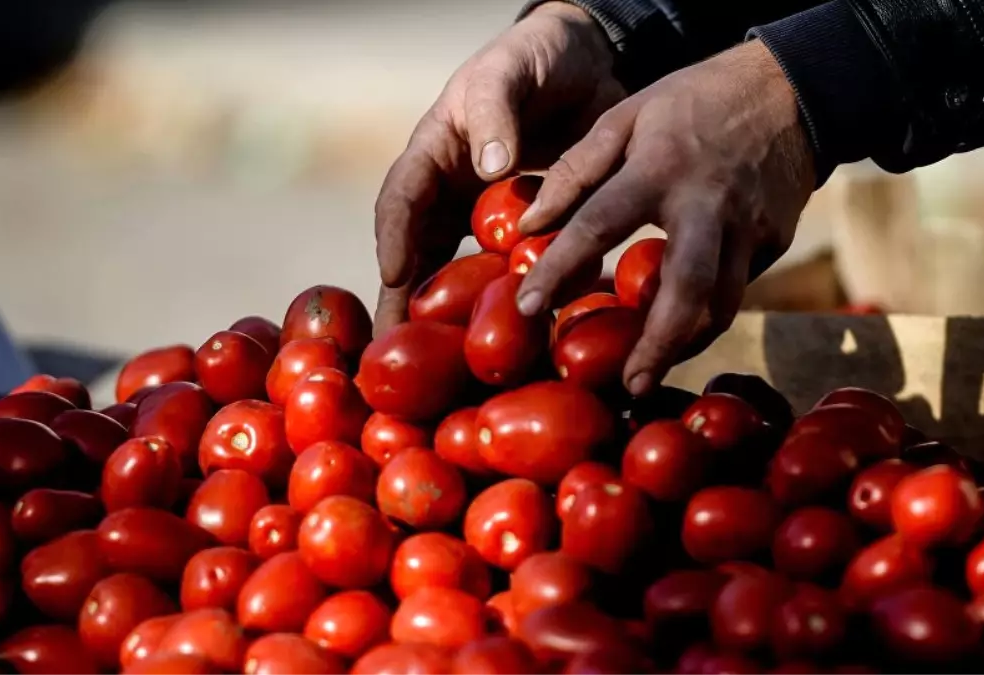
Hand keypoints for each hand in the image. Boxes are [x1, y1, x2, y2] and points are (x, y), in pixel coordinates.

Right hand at [373, 2, 624, 334]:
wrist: (589, 61)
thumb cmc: (536, 58)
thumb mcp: (508, 72)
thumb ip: (497, 111)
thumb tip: (490, 167)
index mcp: (435, 154)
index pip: (402, 200)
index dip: (394, 238)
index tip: (394, 276)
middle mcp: (454, 194)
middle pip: (421, 255)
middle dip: (407, 304)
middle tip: (395, 354)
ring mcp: (490, 218)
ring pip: (464, 274)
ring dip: (456, 319)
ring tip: (449, 368)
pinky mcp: (530, 232)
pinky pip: (516, 272)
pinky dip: (515, 304)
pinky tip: (521, 341)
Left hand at [515, 40, 815, 395]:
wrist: (791, 90)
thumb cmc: (694, 101)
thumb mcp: (628, 115)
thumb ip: (577, 170)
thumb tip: (532, 224)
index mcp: (660, 168)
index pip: (598, 225)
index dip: (559, 269)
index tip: (528, 308)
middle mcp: (707, 206)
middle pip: (685, 290)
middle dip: (657, 345)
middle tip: (627, 386)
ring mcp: (748, 230)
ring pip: (722, 306)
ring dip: (686, 344)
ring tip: (649, 370)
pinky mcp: (774, 244)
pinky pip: (737, 290)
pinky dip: (707, 316)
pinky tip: (681, 330)